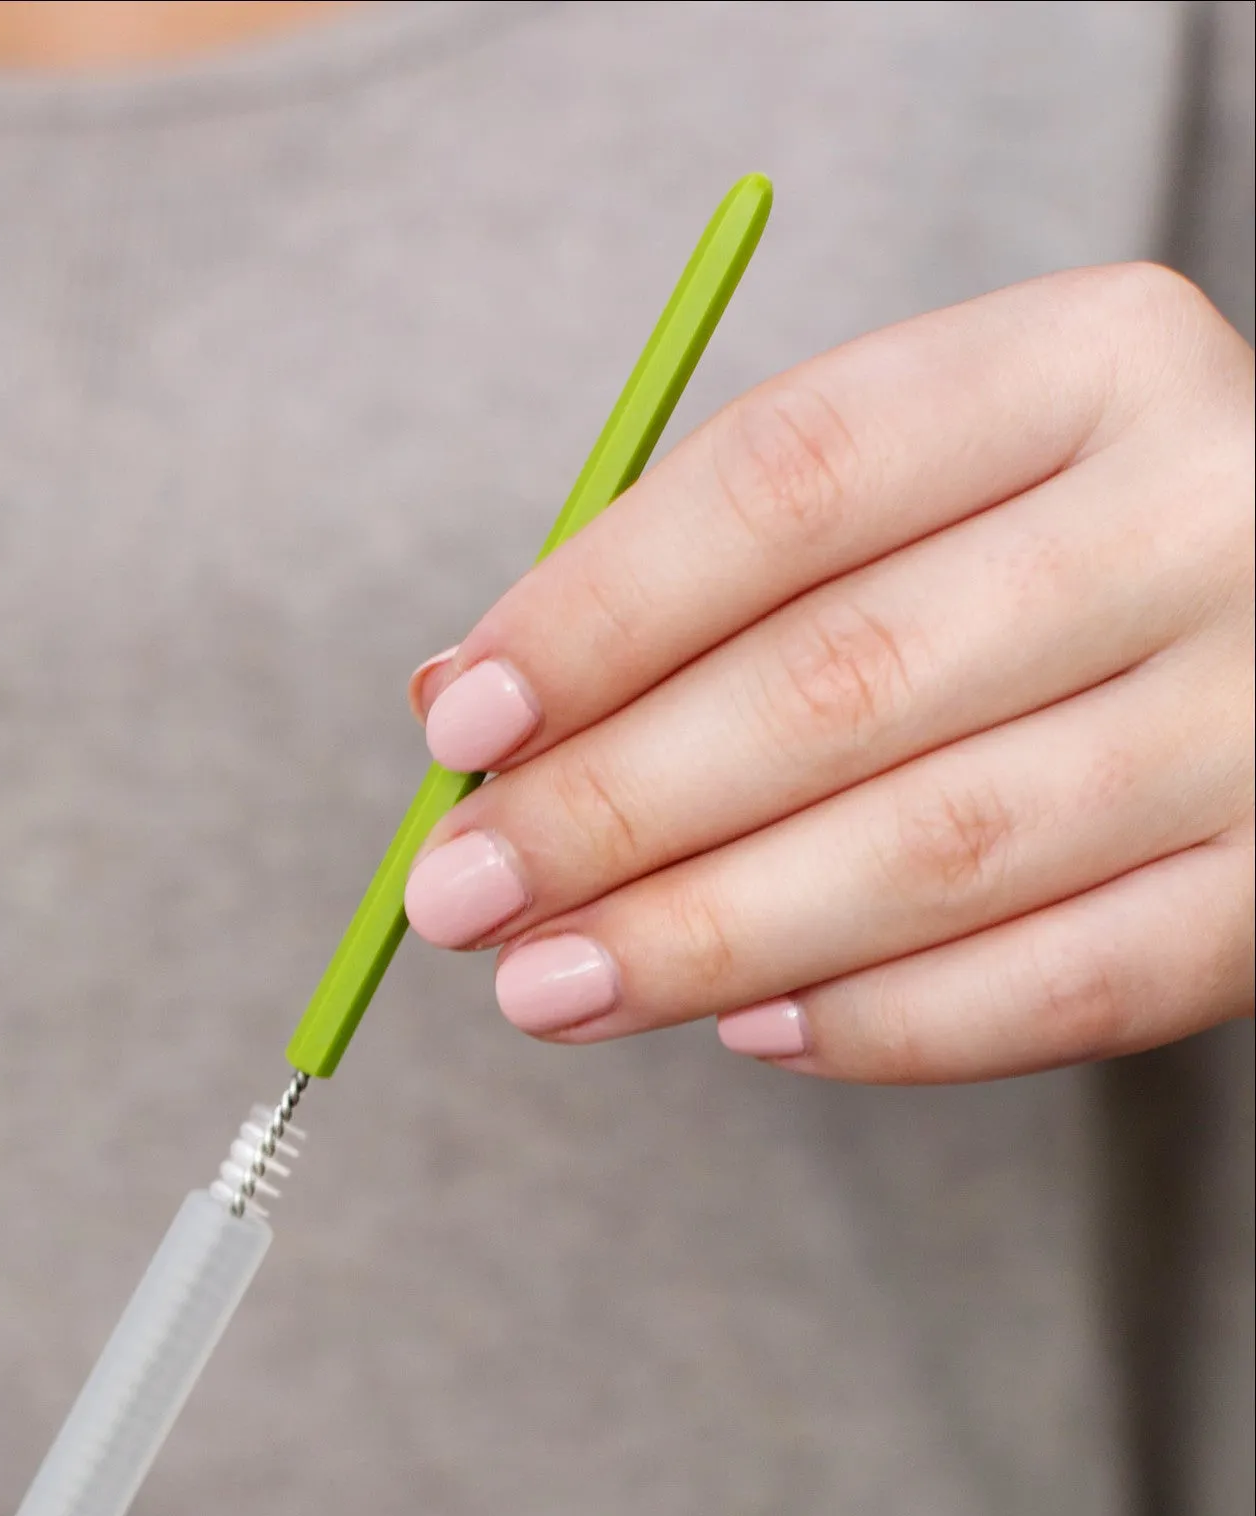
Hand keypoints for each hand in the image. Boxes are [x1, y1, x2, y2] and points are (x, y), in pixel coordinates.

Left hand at [405, 264, 1253, 1080]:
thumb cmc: (1038, 555)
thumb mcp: (902, 494)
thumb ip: (695, 572)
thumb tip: (463, 703)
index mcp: (1083, 363)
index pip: (791, 481)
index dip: (600, 614)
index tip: (462, 722)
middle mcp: (1208, 512)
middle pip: (844, 680)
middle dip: (612, 809)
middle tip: (459, 895)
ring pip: (939, 850)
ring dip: (706, 938)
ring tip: (548, 985)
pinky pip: (1066, 988)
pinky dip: (882, 1025)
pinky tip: (748, 1028)